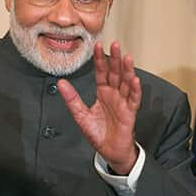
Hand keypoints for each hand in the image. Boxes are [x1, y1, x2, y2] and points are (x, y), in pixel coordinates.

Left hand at [58, 41, 141, 173]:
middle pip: (115, 73)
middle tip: (115, 44)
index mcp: (103, 93)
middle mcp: (114, 95)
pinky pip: (133, 99)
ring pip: (126, 83)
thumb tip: (61, 83)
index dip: (99, 60)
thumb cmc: (99, 133)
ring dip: (127, 70)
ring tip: (127, 57)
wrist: (109, 151)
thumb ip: (72, 99)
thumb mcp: (81, 115)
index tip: (96, 46)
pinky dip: (134, 90)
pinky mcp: (130, 113)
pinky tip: (134, 80)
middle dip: (115, 59)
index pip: (101, 73)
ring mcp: (123, 103)